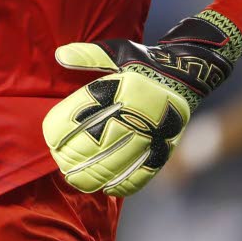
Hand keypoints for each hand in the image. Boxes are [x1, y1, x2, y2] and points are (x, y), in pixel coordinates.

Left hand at [42, 11, 241, 196]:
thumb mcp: (119, 51)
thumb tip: (59, 55)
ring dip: (95, 173)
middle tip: (60, 164)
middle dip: (76, 155)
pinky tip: (108, 189)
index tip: (51, 139)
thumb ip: (88, 55)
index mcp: (124, 86)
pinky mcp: (167, 144)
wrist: (190, 73)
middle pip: (100, 139)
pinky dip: (127, 182)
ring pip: (121, 159)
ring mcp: (154, 130)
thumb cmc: (146, 62)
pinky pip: (147, 169)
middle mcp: (138, 110)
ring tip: (76, 181)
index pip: (87, 110)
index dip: (66, 127)